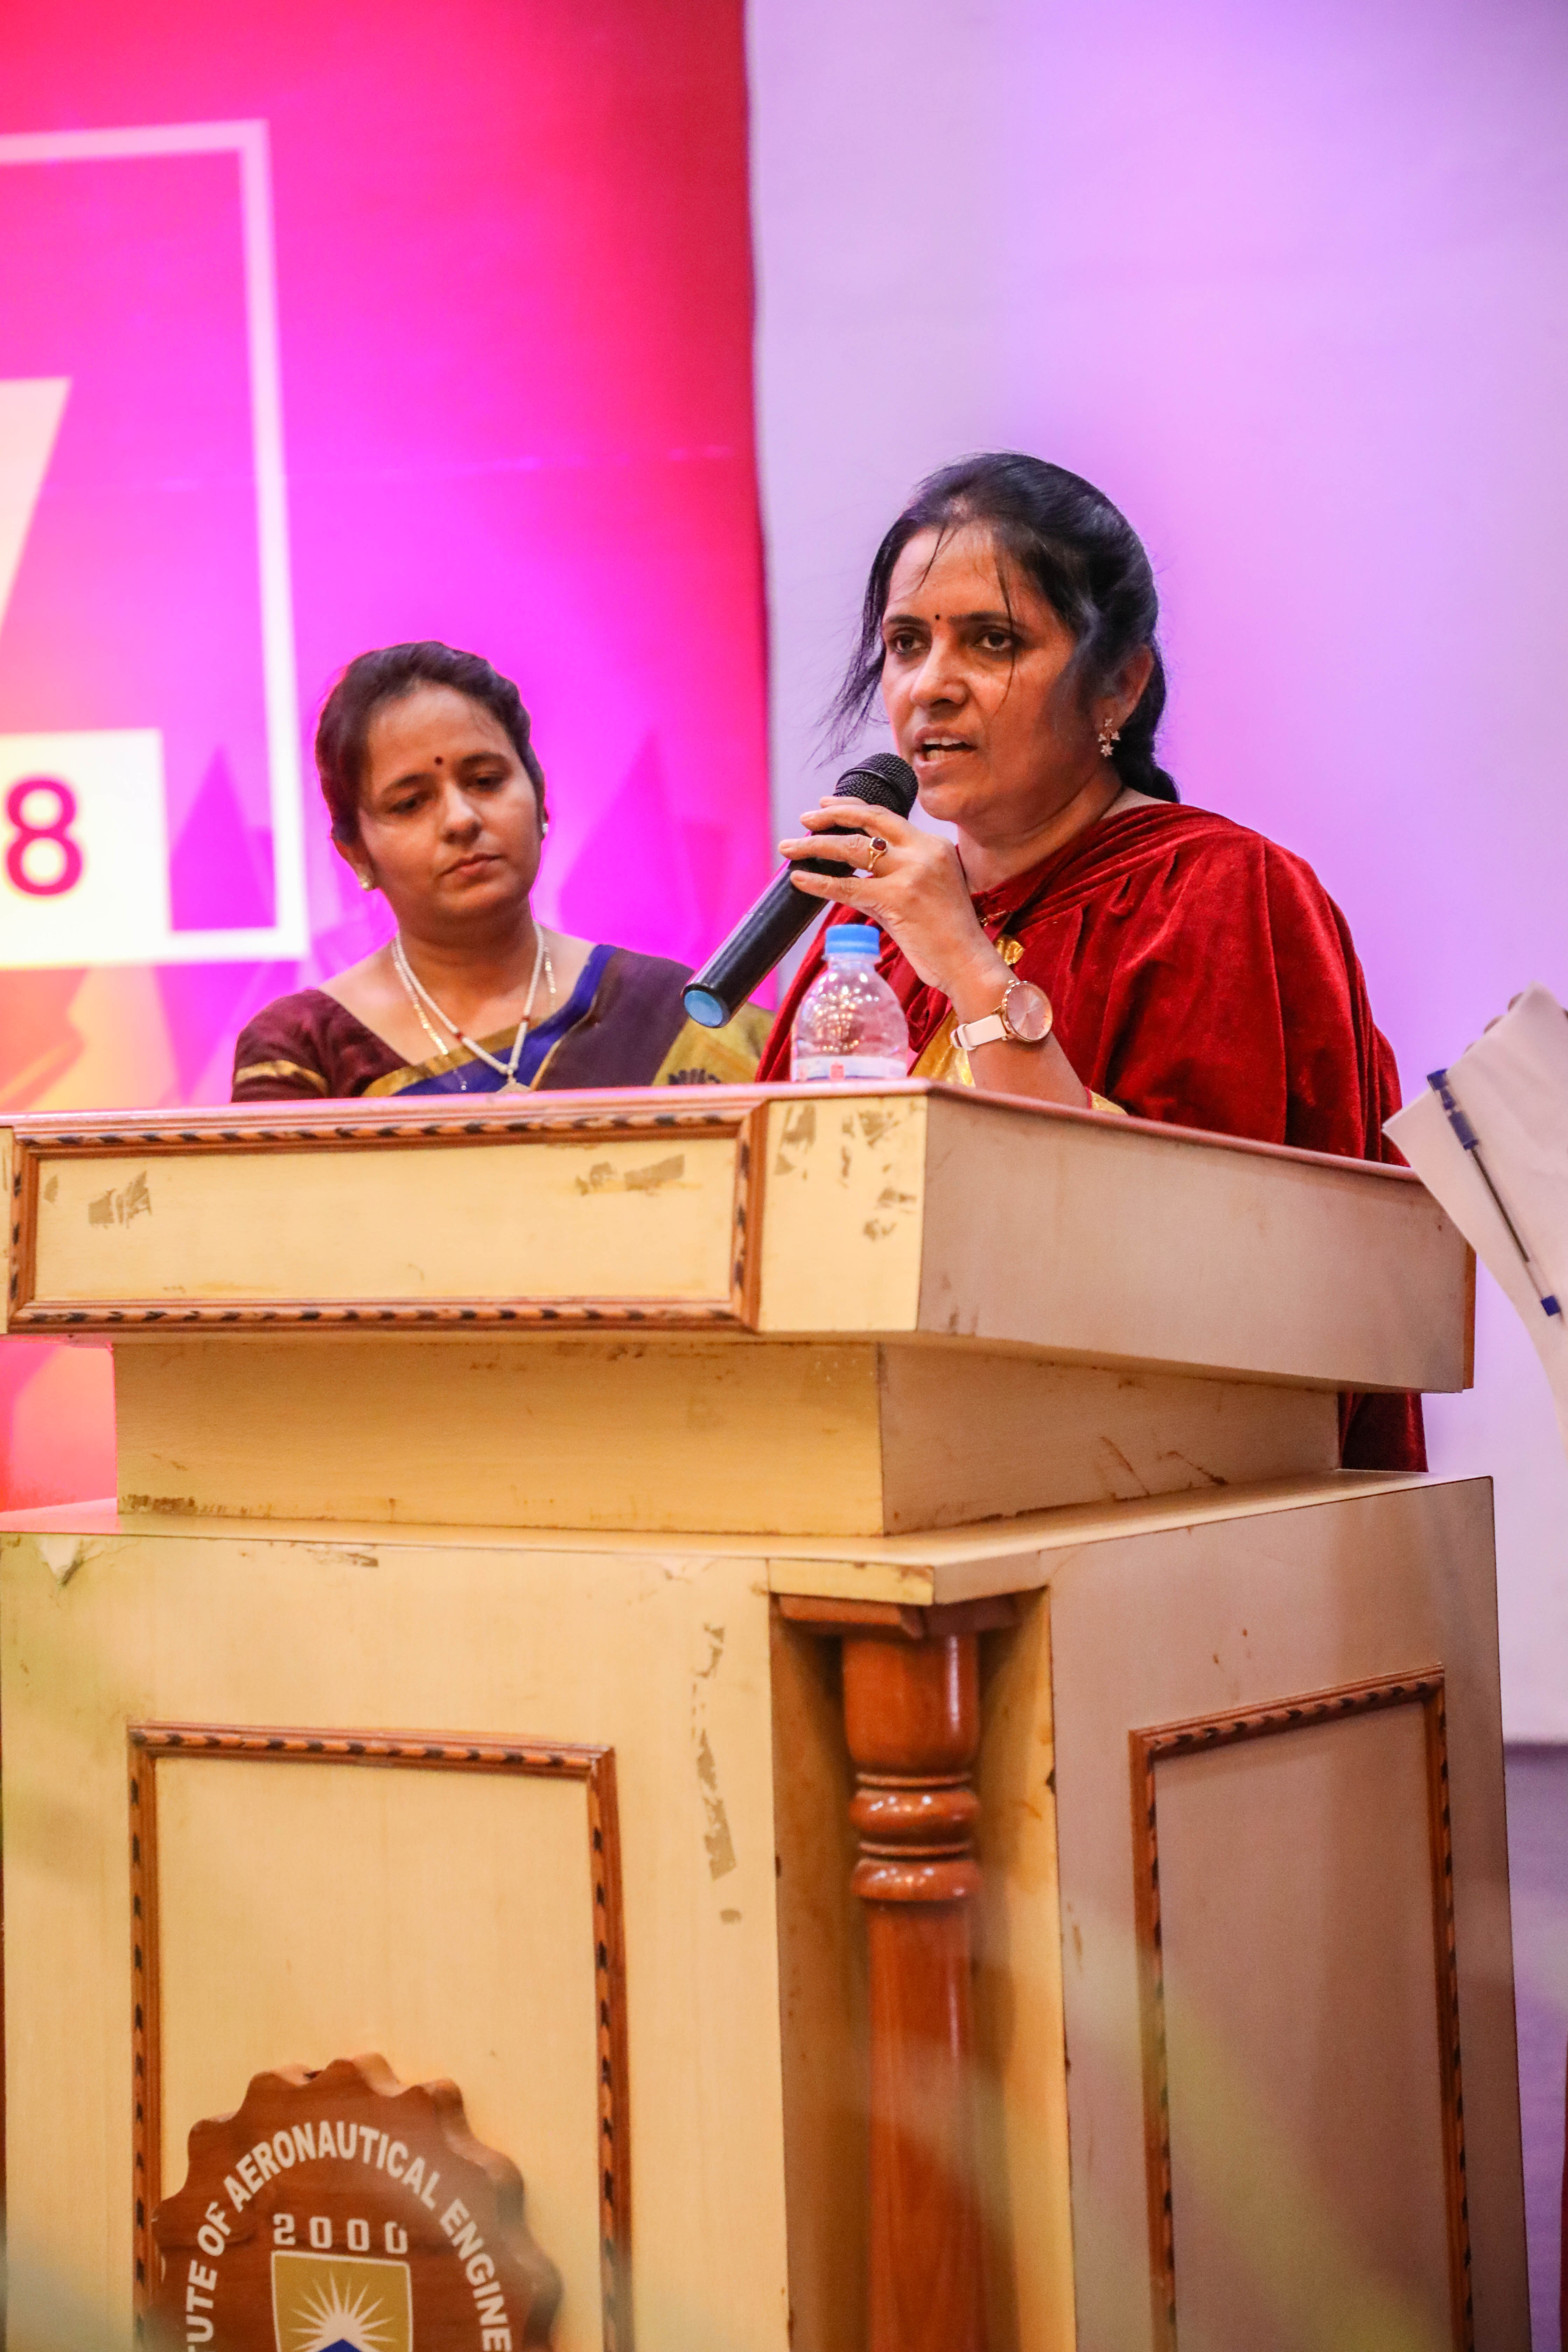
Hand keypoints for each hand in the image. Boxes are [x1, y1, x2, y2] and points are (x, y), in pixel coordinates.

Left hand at [781, 797, 1091, 1110]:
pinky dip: (819, 882)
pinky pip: (848, 886)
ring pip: (853, 849)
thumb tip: (856, 872)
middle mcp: (924, 852)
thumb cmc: (949, 936)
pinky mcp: (898, 900)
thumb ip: (898, 875)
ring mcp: (912, 874)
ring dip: (815, 846)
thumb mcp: (930, 891)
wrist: (969, 964)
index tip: (827, 804)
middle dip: (830, 816)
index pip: (886, 818)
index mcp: (934, 846)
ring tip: (789, 848)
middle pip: (868, 822)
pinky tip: (799, 879)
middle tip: (804, 818)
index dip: (852, 807)